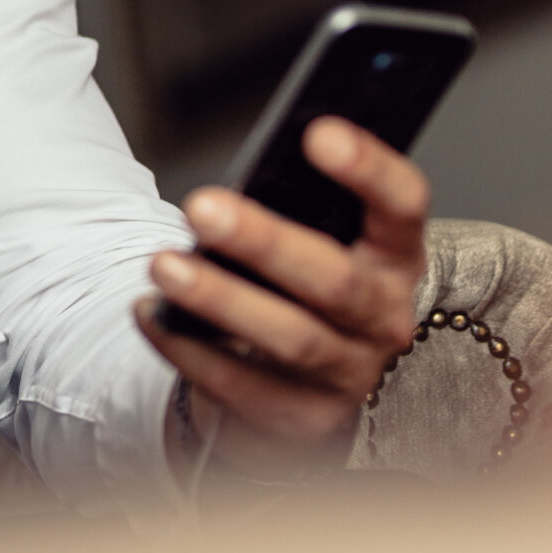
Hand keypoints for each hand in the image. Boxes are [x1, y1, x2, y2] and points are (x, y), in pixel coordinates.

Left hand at [133, 117, 428, 479]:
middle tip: (201, 207)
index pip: (402, 206)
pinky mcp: (303, 420)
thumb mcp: (309, 244)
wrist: (292, 388)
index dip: (368, 169)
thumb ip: (292, 211)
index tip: (317, 132)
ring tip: (162, 265)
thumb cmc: (294, 292)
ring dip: (221, 298)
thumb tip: (233, 184)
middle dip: (266, 242)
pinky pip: (241, 386)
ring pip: (290, 337)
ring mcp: (349, 375)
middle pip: (335, 279)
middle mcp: (384, 318)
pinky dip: (188, 348)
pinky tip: (149, 313)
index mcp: (394, 257)